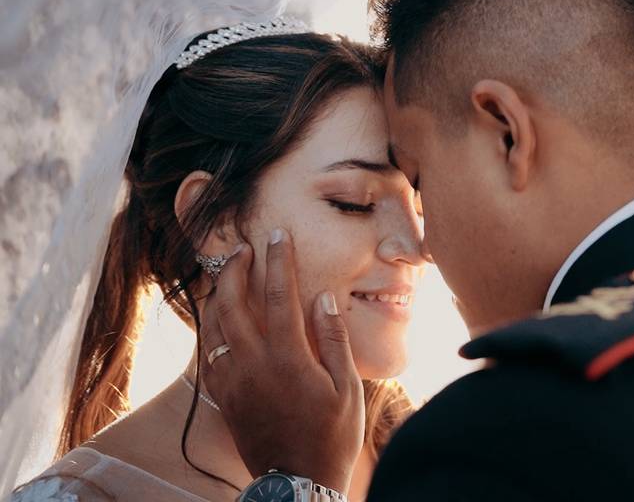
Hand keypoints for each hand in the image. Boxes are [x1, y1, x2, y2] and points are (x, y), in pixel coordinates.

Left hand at [199, 228, 363, 492]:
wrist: (297, 483)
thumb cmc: (331, 437)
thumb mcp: (347, 389)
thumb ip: (333, 340)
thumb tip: (323, 298)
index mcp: (288, 358)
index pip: (278, 295)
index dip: (277, 260)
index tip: (276, 235)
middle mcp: (253, 364)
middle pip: (233, 302)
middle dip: (236, 268)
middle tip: (243, 247)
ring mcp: (234, 380)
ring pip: (213, 324)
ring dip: (218, 293)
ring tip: (228, 273)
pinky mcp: (225, 396)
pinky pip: (207, 352)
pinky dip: (210, 326)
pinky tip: (218, 317)